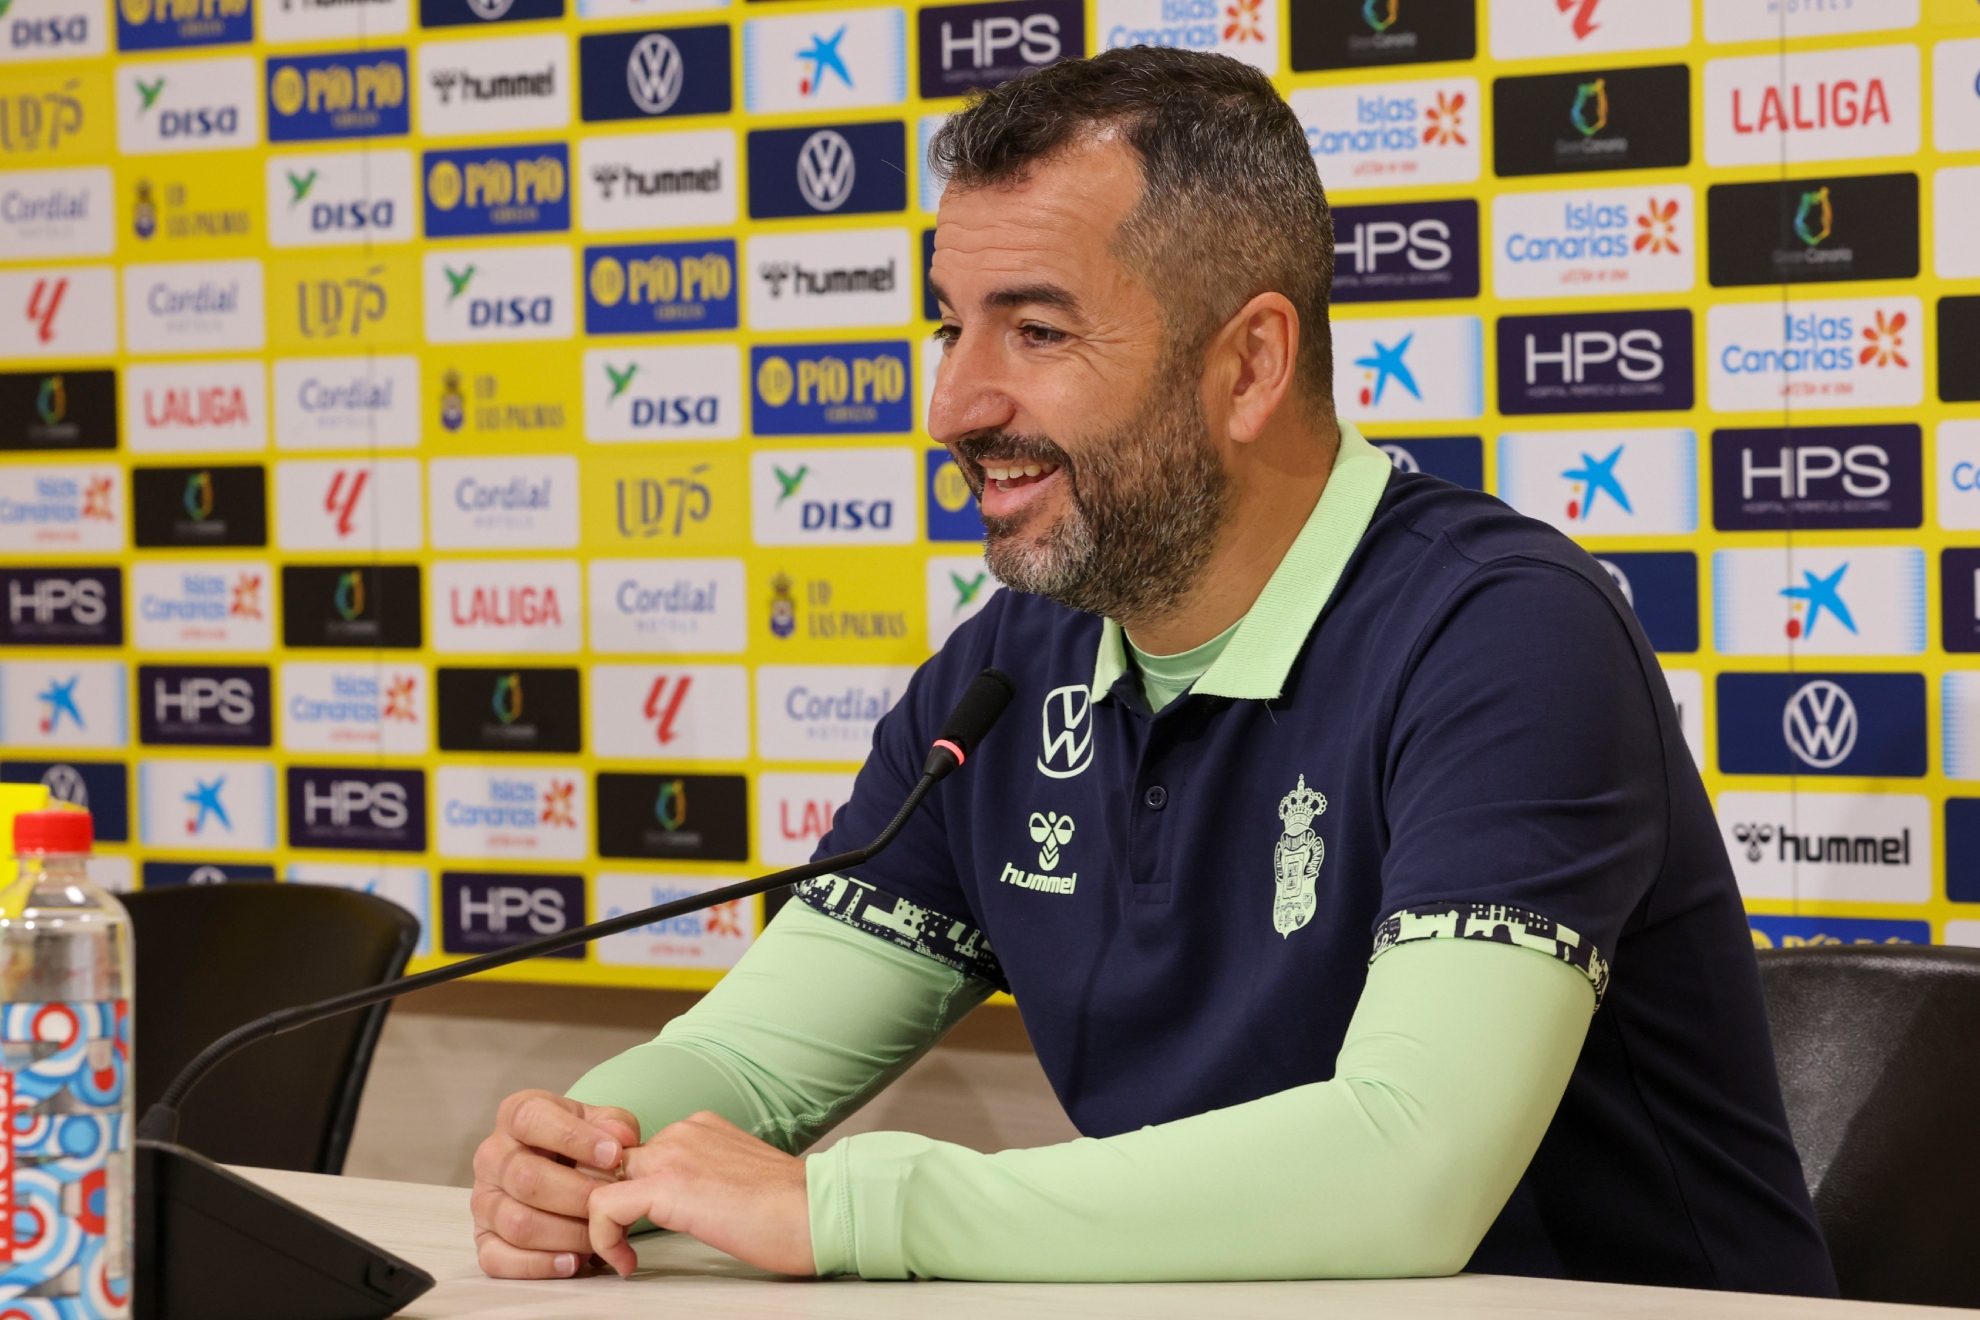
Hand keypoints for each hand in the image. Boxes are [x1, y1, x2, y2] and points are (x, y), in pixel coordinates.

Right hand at [472, 1089, 639, 1278]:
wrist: (561, 1168)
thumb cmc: (581, 1143)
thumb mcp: (600, 1121)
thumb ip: (614, 1124)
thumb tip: (621, 1140)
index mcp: (515, 1116)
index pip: (530, 1120)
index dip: (574, 1137)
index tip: (613, 1155)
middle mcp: (491, 1156)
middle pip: (527, 1180)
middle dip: (579, 1196)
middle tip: (610, 1204)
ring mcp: (483, 1199)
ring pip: (518, 1224)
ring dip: (567, 1234)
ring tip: (599, 1234)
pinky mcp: (483, 1238)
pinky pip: (499, 1259)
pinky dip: (539, 1265)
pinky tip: (572, 1261)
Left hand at [586, 1111, 811, 1277]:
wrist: (820, 1211)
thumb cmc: (793, 1210)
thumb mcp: (739, 1178)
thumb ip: (704, 1177)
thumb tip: (681, 1206)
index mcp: (700, 1127)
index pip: (634, 1150)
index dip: (621, 1189)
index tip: (625, 1228)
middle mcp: (682, 1131)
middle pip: (609, 1162)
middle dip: (603, 1204)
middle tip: (611, 1244)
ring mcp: (673, 1154)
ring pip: (598, 1182)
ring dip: (598, 1224)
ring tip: (617, 1256)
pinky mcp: (668, 1186)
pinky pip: (603, 1208)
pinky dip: (603, 1240)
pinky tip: (627, 1263)